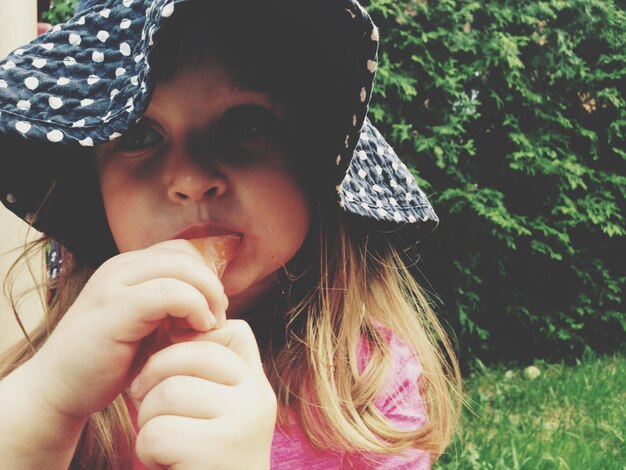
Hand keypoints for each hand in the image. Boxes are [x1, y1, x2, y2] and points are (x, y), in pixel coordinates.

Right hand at [28, 239, 226, 419]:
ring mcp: (114, 286)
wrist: (57, 390)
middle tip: (218, 315)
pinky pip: (169, 292)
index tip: (213, 307)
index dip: (205, 275)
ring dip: (206, 294)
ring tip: (209, 324)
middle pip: (183, 255)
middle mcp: (119, 268)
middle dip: (210, 283)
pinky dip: (193, 307)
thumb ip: (172, 306)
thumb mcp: (146, 325)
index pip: (180, 251)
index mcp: (127, 268)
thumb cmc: (107, 362)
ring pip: (180, 267)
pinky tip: (197, 329)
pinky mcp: (114, 310)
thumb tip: (215, 301)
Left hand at [132, 320, 276, 469]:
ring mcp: (243, 422)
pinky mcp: (219, 451)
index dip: (189, 344)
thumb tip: (170, 322)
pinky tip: (167, 465)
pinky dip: (149, 453)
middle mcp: (258, 396)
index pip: (229, 329)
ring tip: (163, 443)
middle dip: (156, 380)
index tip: (171, 374)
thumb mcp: (215, 410)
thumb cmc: (202, 460)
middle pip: (190, 353)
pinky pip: (158, 432)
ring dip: (148, 421)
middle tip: (150, 407)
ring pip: (167, 391)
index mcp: (258, 383)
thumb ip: (205, 372)